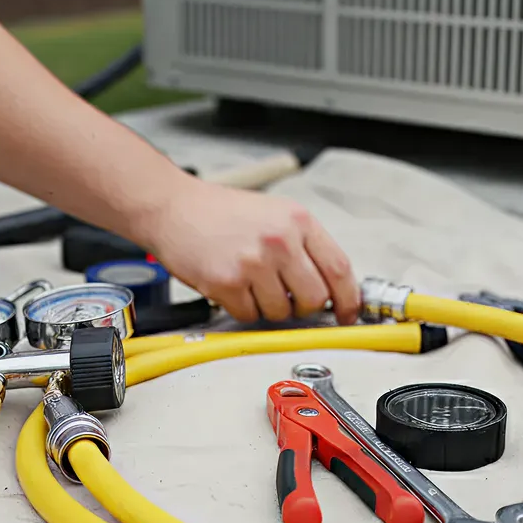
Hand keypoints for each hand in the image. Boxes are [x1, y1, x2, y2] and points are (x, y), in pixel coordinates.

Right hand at [137, 181, 360, 325]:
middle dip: (303, 306)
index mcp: (298, 220)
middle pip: (315, 298)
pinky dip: (243, 308)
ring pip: (282, 312)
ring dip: (268, 307)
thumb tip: (330, 287)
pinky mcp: (228, 282)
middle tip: (287, 297)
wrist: (173, 207)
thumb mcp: (274, 214)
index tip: (348, 314)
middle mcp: (280, 240)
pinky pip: (250, 316)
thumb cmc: (219, 212)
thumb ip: (304, 246)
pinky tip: (231, 285)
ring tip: (250, 282)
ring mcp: (254, 262)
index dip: (349, 299)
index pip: (339, 268)